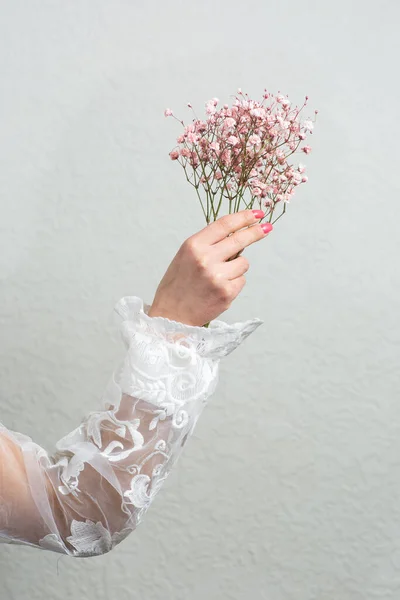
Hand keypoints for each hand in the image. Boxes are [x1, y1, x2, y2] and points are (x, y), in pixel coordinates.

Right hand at [148, 209, 271, 326]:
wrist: (171, 315)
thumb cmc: (178, 285)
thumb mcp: (185, 256)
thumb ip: (207, 244)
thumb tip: (235, 233)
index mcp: (193, 245)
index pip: (224, 224)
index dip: (243, 217)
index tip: (256, 214)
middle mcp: (206, 258)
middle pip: (240, 239)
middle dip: (256, 232)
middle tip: (267, 227)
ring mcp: (217, 276)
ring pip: (243, 262)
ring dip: (237, 267)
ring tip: (218, 278)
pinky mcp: (226, 292)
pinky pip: (241, 280)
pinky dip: (234, 283)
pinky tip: (218, 289)